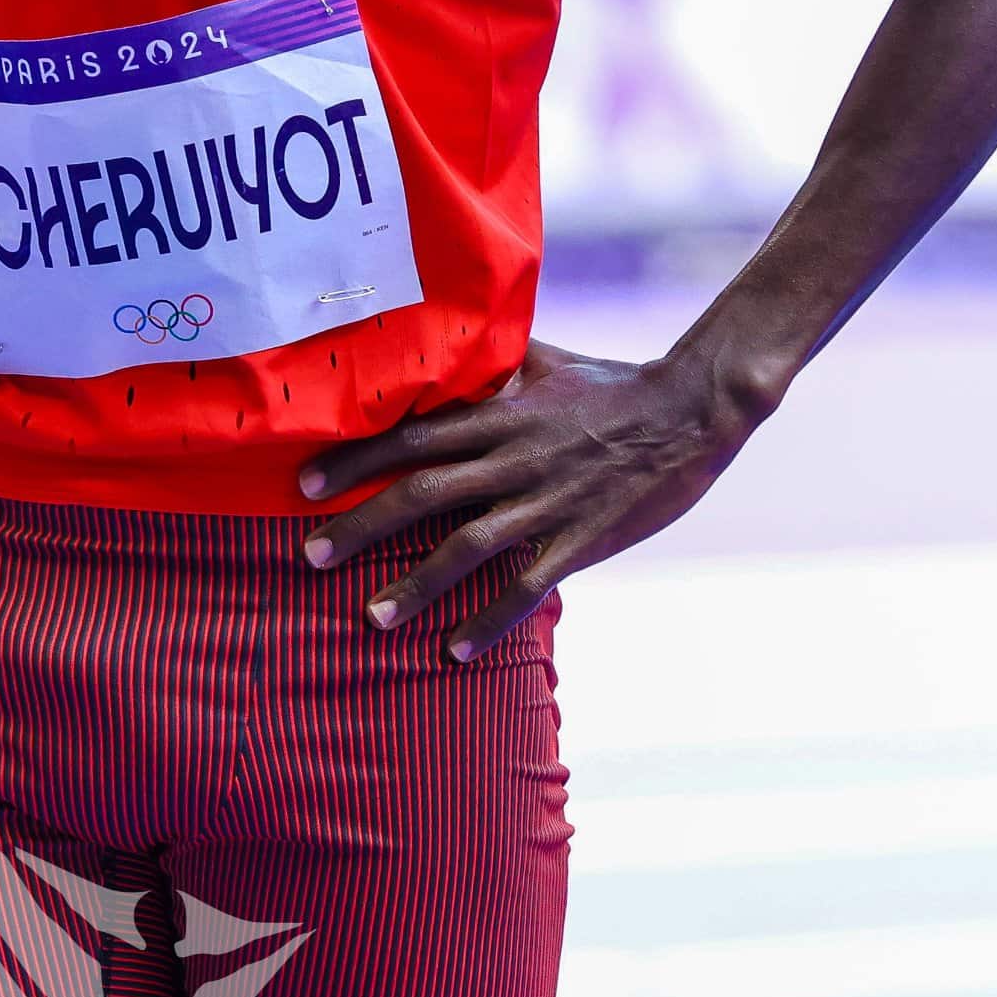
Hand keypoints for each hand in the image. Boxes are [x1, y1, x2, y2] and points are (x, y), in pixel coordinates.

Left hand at [295, 339, 765, 658]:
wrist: (692, 410)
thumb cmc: (614, 383)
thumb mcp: (546, 359)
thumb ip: (492, 360)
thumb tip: (446, 343)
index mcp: (500, 414)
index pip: (412, 436)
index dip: (355, 458)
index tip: (304, 483)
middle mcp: (513, 458)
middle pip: (423, 492)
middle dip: (362, 525)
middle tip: (309, 554)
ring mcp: (547, 501)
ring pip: (468, 546)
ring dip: (416, 584)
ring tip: (371, 618)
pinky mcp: (582, 539)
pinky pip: (528, 587)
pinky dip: (489, 622)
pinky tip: (455, 653)